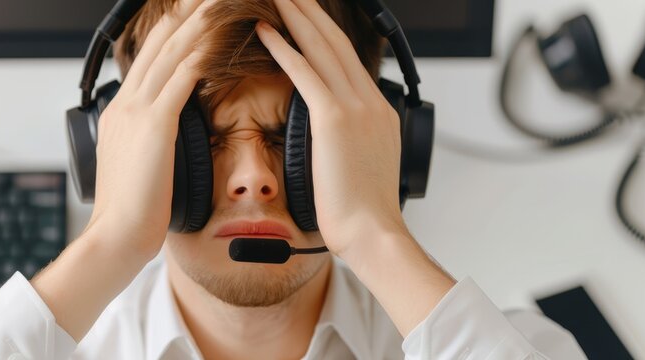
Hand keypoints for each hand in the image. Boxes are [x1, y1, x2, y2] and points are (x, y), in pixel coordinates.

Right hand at [83, 0, 208, 259]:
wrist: (115, 236)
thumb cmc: (131, 209)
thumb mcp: (136, 162)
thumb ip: (149, 137)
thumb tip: (168, 129)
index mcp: (122, 109)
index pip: (150, 55)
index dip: (172, 28)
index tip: (193, 10)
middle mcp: (127, 102)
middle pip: (159, 41)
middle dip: (186, 11)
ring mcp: (137, 111)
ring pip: (171, 52)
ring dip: (198, 22)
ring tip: (219, 1)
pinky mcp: (154, 126)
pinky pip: (181, 79)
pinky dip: (200, 54)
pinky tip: (218, 38)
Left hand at [256, 0, 407, 255]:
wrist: (373, 233)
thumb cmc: (364, 210)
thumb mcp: (364, 165)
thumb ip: (351, 139)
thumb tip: (331, 135)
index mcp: (378, 111)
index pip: (348, 57)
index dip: (324, 30)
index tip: (306, 13)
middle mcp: (370, 101)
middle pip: (336, 41)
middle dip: (310, 11)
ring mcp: (356, 108)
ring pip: (322, 47)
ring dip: (296, 16)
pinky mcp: (335, 121)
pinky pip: (306, 74)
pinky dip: (284, 49)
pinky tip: (266, 31)